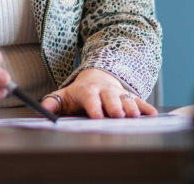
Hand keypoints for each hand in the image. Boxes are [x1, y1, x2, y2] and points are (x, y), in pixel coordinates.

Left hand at [39, 68, 156, 118]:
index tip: (96, 116)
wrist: (98, 77)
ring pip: (126, 99)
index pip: (90, 97)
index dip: (94, 106)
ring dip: (131, 107)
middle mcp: (105, 91)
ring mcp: (119, 93)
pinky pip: (139, 101)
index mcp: (88, 91)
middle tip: (119, 116)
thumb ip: (52, 103)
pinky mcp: (130, 97)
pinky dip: (146, 108)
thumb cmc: (79, 93)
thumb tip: (41, 110)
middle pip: (111, 98)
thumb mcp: (64, 96)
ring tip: (134, 116)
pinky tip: (152, 115)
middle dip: (115, 107)